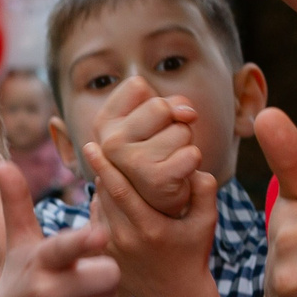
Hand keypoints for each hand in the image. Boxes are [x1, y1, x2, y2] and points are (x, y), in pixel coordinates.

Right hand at [0, 164, 128, 296]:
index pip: (66, 248)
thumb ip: (18, 202)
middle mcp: (46, 293)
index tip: (101, 235)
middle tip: (89, 272)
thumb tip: (2, 162)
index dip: (85, 242)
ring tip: (83, 294)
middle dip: (105, 270)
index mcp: (39, 261)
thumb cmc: (19, 276)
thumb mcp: (19, 240)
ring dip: (106, 296)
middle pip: (109, 273)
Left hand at [83, 138, 217, 296]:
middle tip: (101, 147)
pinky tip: (110, 195)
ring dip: (100, 186)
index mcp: (150, 228)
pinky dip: (100, 204)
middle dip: (102, 170)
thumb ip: (204, 189)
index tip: (93, 145)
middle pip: (104, 194)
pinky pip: (96, 220)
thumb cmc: (194, 253)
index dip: (104, 165)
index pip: (119, 190)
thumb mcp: (207, 222)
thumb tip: (192, 162)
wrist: (175, 296)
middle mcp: (125, 239)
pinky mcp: (104, 254)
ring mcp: (111, 248)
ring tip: (107, 169)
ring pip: (97, 206)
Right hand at [90, 76, 203, 217]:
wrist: (160, 210)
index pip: (137, 86)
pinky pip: (192, 154)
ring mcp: (130, 162)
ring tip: (169, 163)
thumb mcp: (152, 124)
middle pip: (160, 106)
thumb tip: (187, 113)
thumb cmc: (157, 157)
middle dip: (173, 123)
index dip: (153, 103)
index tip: (148, 127)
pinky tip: (179, 175)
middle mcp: (109, 142)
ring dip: (184, 144)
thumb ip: (167, 104)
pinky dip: (193, 162)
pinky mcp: (155, 179)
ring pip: (181, 129)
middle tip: (162, 148)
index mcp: (102, 124)